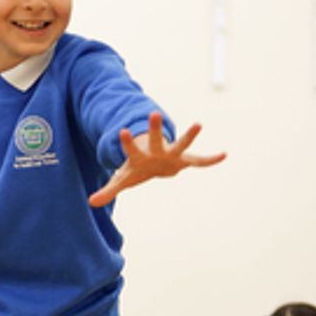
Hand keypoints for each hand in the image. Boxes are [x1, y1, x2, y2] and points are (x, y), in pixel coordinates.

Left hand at [88, 112, 225, 207]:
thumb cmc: (137, 169)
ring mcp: (171, 154)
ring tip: (199, 123)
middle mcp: (156, 151)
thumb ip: (108, 190)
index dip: (126, 141)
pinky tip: (223, 155)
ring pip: (181, 144)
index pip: (130, 149)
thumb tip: (91, 203)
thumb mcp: (122, 180)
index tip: (121, 130)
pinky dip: (210, 160)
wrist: (154, 163)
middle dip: (153, 128)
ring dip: (189, 136)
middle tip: (153, 113)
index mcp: (139, 157)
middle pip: (154, 139)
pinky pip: (199, 161)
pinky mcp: (184, 160)